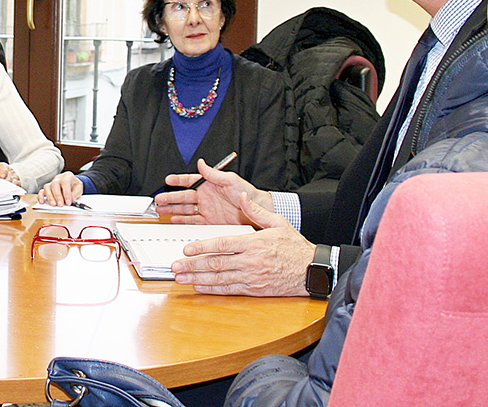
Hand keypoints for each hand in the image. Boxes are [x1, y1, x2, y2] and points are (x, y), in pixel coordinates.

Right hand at [36, 171, 83, 205]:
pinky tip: (42, 202)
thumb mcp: (79, 188)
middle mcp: (58, 178)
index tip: (68, 202)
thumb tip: (70, 200)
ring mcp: (51, 182)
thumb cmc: (74, 185)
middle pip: (55, 185)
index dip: (66, 193)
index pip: (65, 183)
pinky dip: (40, 196)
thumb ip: (75, 193)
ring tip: (53, 204)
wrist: (72, 183)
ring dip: (50, 197)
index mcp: (67, 176)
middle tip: (60, 205)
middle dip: (57, 196)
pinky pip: (41, 191)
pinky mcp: (47, 188)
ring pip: (47, 187)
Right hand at [152, 157, 273, 223]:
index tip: (168, 180)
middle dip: (170, 198)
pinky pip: (192, 220)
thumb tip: (201, 163)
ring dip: (173, 209)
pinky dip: (182, 220)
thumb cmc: (246, 192)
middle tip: (159, 199)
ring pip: (185, 209)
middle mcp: (205, 196)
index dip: (178, 180)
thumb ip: (213, 173)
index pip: (189, 181)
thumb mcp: (230, 180)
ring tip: (161, 210)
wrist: (257, 211)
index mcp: (209, 184)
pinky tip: (174, 220)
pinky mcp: (210, 221)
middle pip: (183, 197)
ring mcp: (207, 209)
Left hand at [169, 193, 313, 296]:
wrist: (312, 271)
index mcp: (253, 243)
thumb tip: (241, 197)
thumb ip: (256, 211)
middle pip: (215, 263)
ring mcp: (251, 277)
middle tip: (175, 265)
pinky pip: (229, 290)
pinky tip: (199, 287)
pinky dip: (212, 289)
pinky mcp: (254, 289)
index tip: (187, 248)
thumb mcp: (278, 223)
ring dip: (197, 278)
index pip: (222, 244)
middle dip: (192, 265)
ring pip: (219, 278)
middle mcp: (249, 261)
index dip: (202, 247)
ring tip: (180, 278)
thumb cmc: (295, 247)